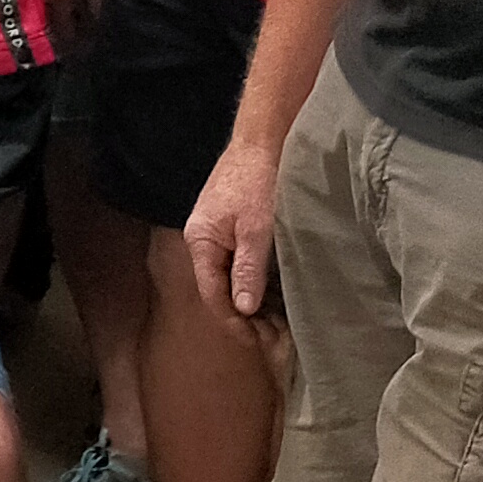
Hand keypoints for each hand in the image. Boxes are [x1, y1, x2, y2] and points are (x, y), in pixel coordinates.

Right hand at [184, 136, 286, 321]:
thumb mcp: (256, 229)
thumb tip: (244, 309)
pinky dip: (257, 283)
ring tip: (281, 323)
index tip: (260, 342)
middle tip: (277, 338)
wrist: (265, 139)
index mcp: (201, 241)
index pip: (213, 294)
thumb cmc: (259, 180)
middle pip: (221, 290)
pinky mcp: (234, 227)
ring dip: (254, 302)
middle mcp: (204, 240)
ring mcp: (219, 234)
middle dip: (247, 318)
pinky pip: (241, 264)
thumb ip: (248, 270)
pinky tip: (278, 296)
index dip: (235, 323)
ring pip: (232, 278)